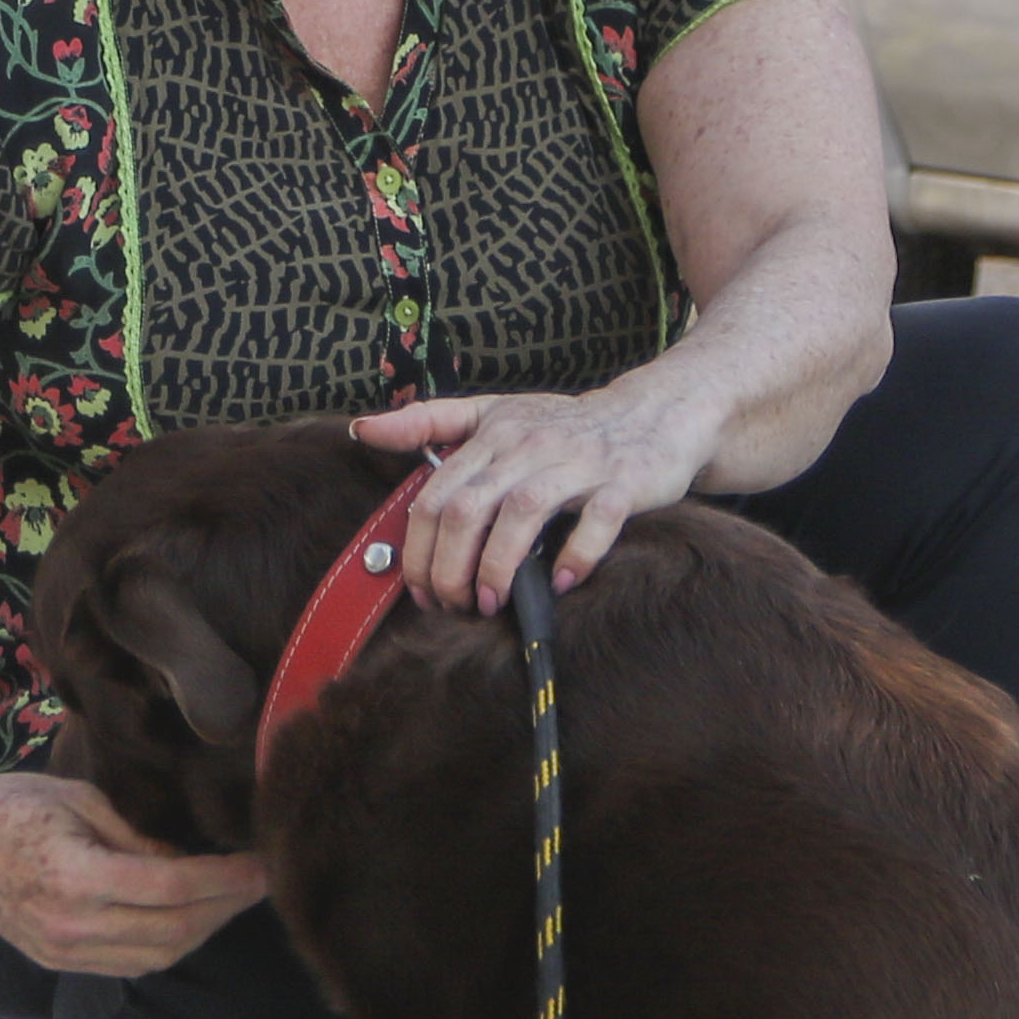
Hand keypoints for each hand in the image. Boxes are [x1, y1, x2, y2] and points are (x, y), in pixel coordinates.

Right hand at [0, 769, 267, 977]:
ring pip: (155, 957)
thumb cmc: (10, 802)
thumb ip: (137, 836)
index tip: (262, 867)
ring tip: (227, 900)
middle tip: (258, 884)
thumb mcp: (80, 800)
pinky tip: (186, 919)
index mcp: (75, 876)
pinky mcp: (54, 960)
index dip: (226, 881)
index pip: (173, 887)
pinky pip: (127, 965)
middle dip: (224, 909)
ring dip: (200, 932)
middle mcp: (69, 924)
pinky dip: (165, 946)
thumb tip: (188, 862)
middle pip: (173, 931)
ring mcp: (59, 950)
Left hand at [350, 382, 716, 617]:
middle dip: (449, 567)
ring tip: (488, 604)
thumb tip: (362, 427)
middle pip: (467, 508)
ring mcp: (578, 462)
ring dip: (497, 568)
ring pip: (521, 513)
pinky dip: (575, 556)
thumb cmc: (565, 425)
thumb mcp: (495, 412)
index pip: (435, 495)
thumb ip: (429, 422)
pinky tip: (559, 583)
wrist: (656, 413)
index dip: (418, 550)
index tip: (420, 590)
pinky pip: (595, 521)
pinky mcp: (624, 482)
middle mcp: (529, 444)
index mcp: (493, 433)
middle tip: (451, 605)